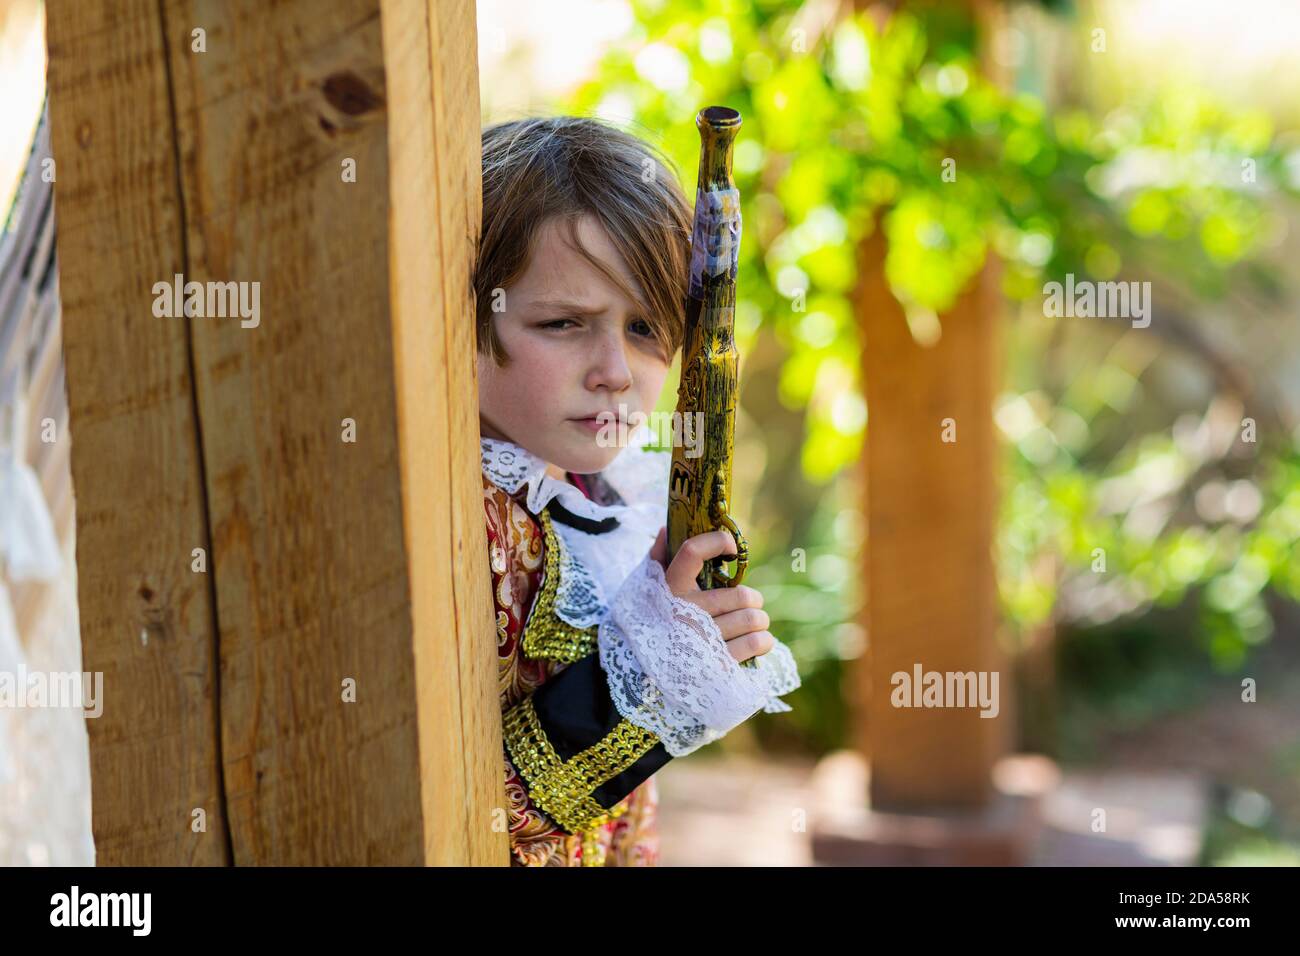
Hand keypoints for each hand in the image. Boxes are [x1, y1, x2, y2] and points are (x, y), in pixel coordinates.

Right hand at [649, 526, 773, 663]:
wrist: (645, 677)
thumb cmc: (655, 624)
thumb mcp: (648, 591)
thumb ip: (657, 560)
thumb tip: (665, 529)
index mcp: (669, 589)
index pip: (692, 552)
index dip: (717, 542)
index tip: (732, 549)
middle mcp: (684, 612)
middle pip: (740, 594)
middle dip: (752, 599)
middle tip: (749, 603)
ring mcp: (701, 640)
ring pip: (753, 618)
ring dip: (759, 620)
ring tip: (754, 623)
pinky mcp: (717, 664)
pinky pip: (756, 642)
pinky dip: (763, 640)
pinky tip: (757, 640)